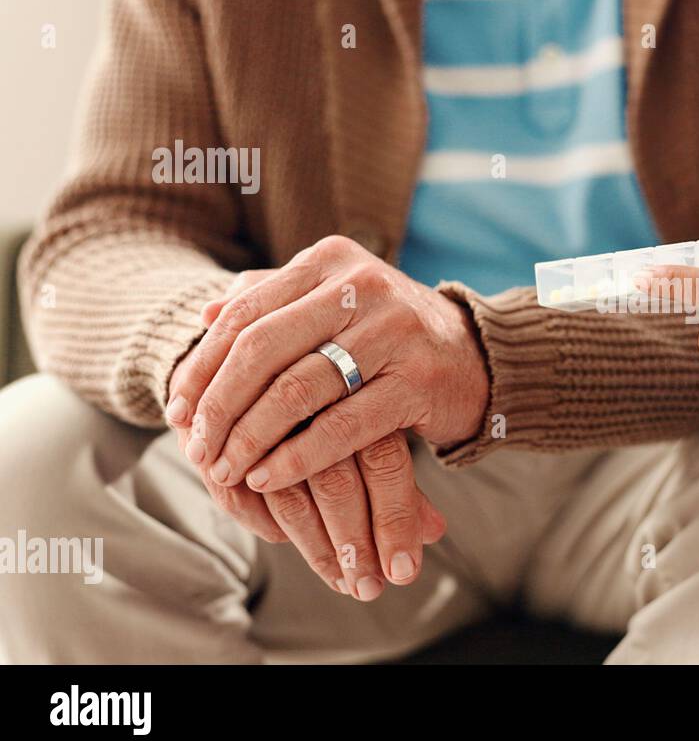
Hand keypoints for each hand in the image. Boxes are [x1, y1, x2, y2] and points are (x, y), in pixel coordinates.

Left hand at [165, 235, 488, 495]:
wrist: (478, 357)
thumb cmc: (391, 334)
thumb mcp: (336, 301)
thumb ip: (275, 298)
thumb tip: (207, 313)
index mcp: (330, 261)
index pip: (245, 314)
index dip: (203, 366)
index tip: (178, 410)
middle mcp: (361, 287)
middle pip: (262, 350)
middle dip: (219, 406)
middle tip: (197, 448)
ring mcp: (394, 333)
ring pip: (297, 390)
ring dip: (251, 438)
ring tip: (227, 470)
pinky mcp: (417, 381)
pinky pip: (342, 426)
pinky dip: (297, 457)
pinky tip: (269, 479)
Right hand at [170, 342, 445, 599]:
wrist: (272, 336)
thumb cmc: (342, 390)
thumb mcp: (380, 422)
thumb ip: (400, 476)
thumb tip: (435, 533)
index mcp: (369, 382)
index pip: (385, 461)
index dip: (395, 519)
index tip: (402, 572)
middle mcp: (319, 393)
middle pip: (334, 481)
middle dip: (352, 544)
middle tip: (366, 590)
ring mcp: (263, 408)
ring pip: (286, 489)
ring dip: (313, 544)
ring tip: (340, 582)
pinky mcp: (218, 423)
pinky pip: (237, 487)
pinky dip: (260, 520)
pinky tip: (283, 540)